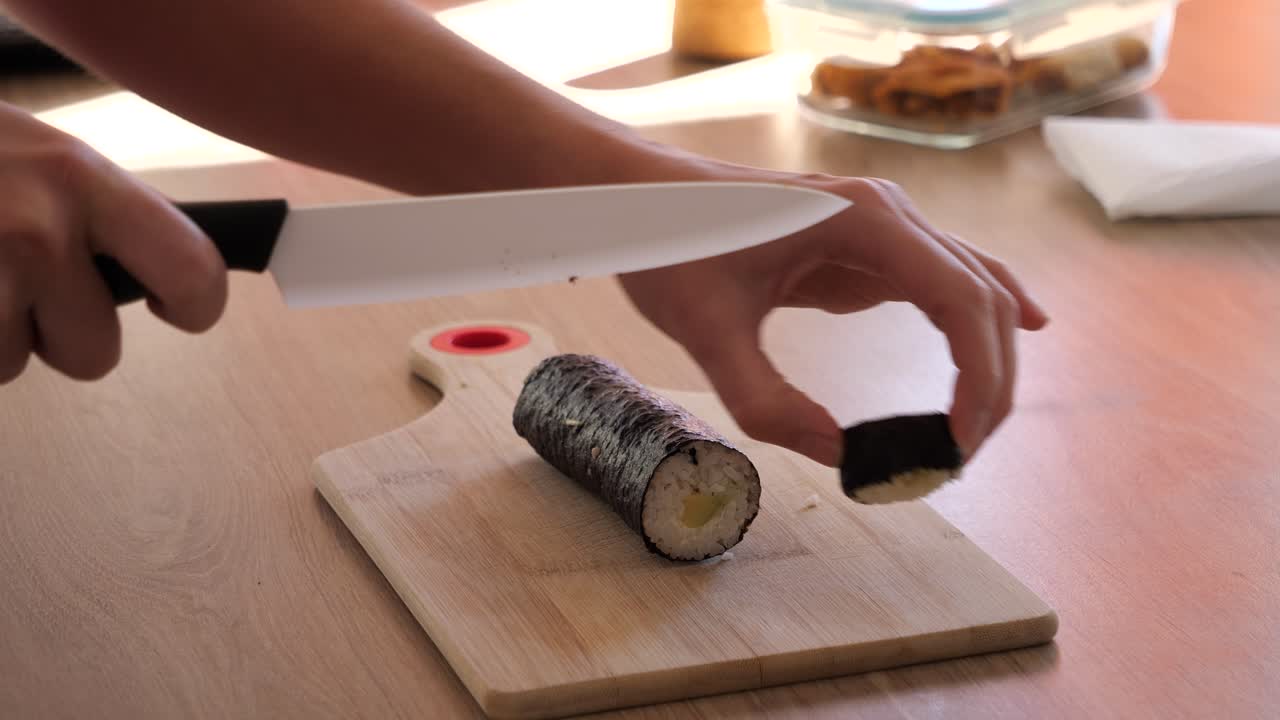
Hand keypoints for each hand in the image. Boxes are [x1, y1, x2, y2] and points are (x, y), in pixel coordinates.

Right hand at [0, 101, 226, 383]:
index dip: (197, 306)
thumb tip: (164, 267)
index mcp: (82, 178)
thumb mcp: (40, 154)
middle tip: (27, 291)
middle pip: (96, 353)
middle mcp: (38, 230)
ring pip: (16, 364)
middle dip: (63, 338)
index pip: (192, 269)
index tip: (180, 309)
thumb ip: (103, 209)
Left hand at [619, 170, 1047, 466]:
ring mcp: (886, 226)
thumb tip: (841, 458)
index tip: (957, 445)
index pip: (962, 300)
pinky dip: (977, 321)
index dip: (979, 378)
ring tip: (974, 428)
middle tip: (962, 455)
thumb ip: (766, 402)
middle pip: (984, 297)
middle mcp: (891, 213)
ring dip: (987, 356)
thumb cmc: (671, 247)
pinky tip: (1018, 337)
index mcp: (863, 218)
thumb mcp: (706, 332)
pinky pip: (944, 284)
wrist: (643, 198)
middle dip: (989, 379)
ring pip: (974, 289)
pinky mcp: (870, 247)